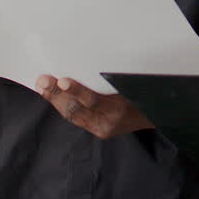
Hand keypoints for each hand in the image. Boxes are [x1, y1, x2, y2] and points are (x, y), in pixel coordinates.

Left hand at [35, 75, 153, 138]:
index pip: (93, 101)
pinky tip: (55, 97)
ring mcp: (104, 129)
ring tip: (43, 87)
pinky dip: (64, 107)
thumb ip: (109, 78)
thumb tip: (82, 66)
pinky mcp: (100, 132)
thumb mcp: (131, 83)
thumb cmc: (143, 93)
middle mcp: (110, 122)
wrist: (156, 116)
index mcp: (121, 108)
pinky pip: (77, 119)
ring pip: (73, 115)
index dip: (76, 91)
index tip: (62, 80)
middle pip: (77, 109)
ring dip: (56, 100)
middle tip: (43, 80)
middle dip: (57, 95)